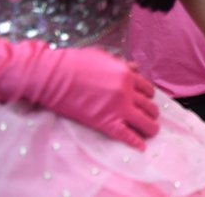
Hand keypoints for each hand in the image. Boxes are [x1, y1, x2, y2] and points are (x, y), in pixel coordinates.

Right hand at [0, 34, 160, 150]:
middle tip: (149, 118)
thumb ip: (122, 64)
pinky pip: (127, 135)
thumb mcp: (103, 57)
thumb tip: (135, 68)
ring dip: (150, 127)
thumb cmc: (75, 63)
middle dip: (151, 113)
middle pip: (150, 106)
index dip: (148, 97)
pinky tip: (141, 147)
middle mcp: (127, 92)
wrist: (53, 77)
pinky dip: (136, 142)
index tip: (146, 101)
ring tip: (150, 132)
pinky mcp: (105, 122)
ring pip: (144, 122)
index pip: (148, 89)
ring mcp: (118, 108)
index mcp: (127, 74)